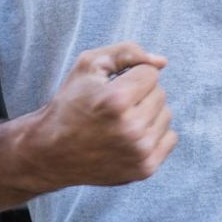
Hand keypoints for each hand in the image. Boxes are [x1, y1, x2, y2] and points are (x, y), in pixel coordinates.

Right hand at [22, 42, 176, 190]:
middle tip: (113, 107)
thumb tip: (163, 62)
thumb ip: (127, 52)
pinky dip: (153, 134)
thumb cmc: (70, 103)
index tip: (111, 88)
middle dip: (140, 94)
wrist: (51, 152)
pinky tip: (130, 136)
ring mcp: (140, 151)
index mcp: (116, 100)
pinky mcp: (145, 169)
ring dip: (148, 114)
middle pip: (160, 94)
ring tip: (121, 121)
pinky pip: (170, 138)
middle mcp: (131, 128)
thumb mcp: (89, 65)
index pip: (150, 73)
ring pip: (166, 115)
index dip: (130, 75)